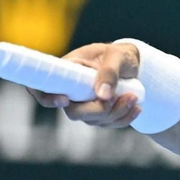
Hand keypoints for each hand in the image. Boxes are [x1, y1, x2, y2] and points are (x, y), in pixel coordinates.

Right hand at [26, 41, 142, 127]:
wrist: (134, 65)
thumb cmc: (120, 55)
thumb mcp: (116, 56)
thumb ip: (109, 72)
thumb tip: (102, 96)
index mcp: (67, 70)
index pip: (43, 87)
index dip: (47, 98)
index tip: (65, 100)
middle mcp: (71, 90)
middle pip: (73, 113)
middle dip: (99, 110)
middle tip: (119, 97)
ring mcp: (84, 105)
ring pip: (94, 121)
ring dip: (116, 113)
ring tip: (133, 96)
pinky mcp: (98, 115)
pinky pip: (108, 124)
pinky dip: (124, 118)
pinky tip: (136, 107)